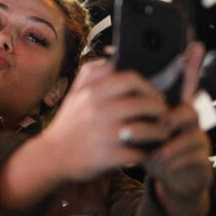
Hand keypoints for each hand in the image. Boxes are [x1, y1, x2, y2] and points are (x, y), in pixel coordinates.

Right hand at [39, 59, 167, 181]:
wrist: (52, 157)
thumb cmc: (69, 123)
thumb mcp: (75, 94)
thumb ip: (92, 73)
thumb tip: (114, 59)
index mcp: (93, 93)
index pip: (131, 78)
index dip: (149, 85)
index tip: (154, 94)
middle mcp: (99, 111)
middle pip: (145, 103)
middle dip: (160, 109)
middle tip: (163, 114)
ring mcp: (105, 134)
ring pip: (148, 129)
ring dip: (160, 132)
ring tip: (162, 133)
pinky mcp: (108, 156)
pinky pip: (139, 153)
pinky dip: (147, 153)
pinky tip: (148, 152)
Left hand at [146, 102, 212, 215]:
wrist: (175, 180)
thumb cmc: (156, 155)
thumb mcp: (145, 143)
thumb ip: (137, 131)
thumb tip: (120, 125)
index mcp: (177, 117)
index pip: (175, 100)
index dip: (162, 104)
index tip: (143, 113)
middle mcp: (192, 127)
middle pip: (191, 113)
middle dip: (172, 119)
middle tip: (156, 129)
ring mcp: (201, 144)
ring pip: (193, 138)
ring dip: (171, 148)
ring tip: (155, 157)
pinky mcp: (204, 162)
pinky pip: (197, 158)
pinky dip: (177, 162)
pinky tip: (163, 168)